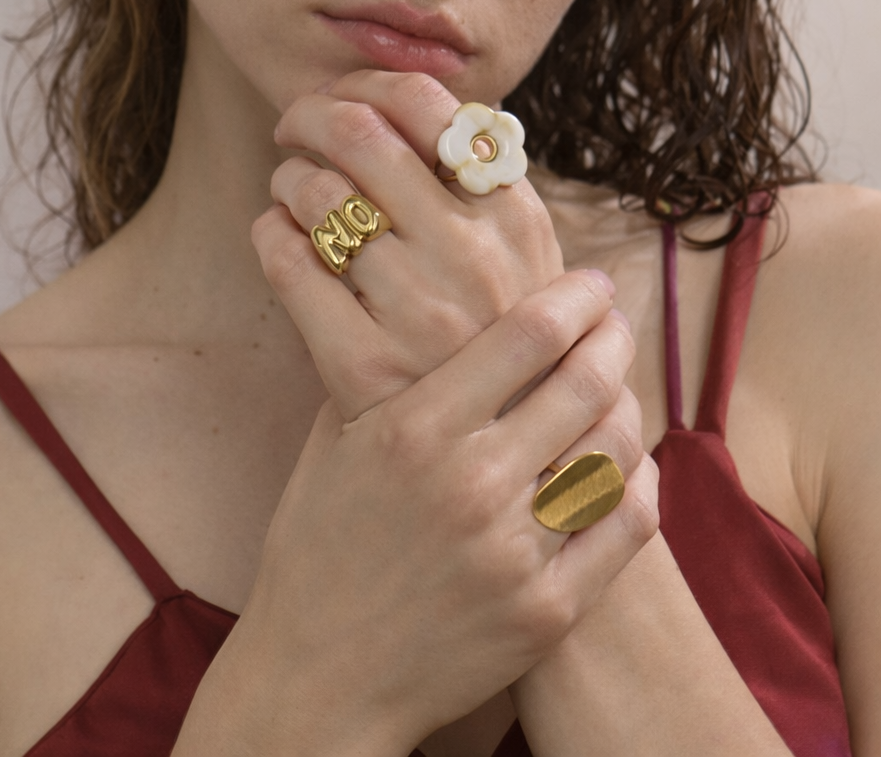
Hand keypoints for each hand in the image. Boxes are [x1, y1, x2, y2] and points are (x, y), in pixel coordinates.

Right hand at [217, 274, 654, 751]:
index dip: (574, 297)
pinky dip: (637, 479)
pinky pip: (627, 523)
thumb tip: (439, 311)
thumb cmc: (318, 546)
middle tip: (616, 324)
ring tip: (617, 387)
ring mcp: (515, 551)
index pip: (528, 334)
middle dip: (614, 336)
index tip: (590, 284)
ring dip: (627, 403)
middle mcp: (471, 482)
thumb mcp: (334, 442)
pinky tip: (625, 461)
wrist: (321, 672)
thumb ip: (386, 372)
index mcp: (414, 428)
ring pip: (617, 448)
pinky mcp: (548, 610)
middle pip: (585, 380)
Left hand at [257, 69, 566, 418]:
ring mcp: (419, 311)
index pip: (427, 103)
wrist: (494, 457)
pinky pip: (286, 262)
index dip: (364, 85)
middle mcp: (471, 255)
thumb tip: (402, 101)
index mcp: (514, 216)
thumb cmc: (494, 344)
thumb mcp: (521, 262)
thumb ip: (478, 188)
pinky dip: (268, 234)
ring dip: (287, 178)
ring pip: (315, 192)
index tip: (340, 99)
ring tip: (291, 193)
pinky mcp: (363, 364)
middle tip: (293, 128)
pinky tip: (278, 240)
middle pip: (358, 132)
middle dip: (308, 114)